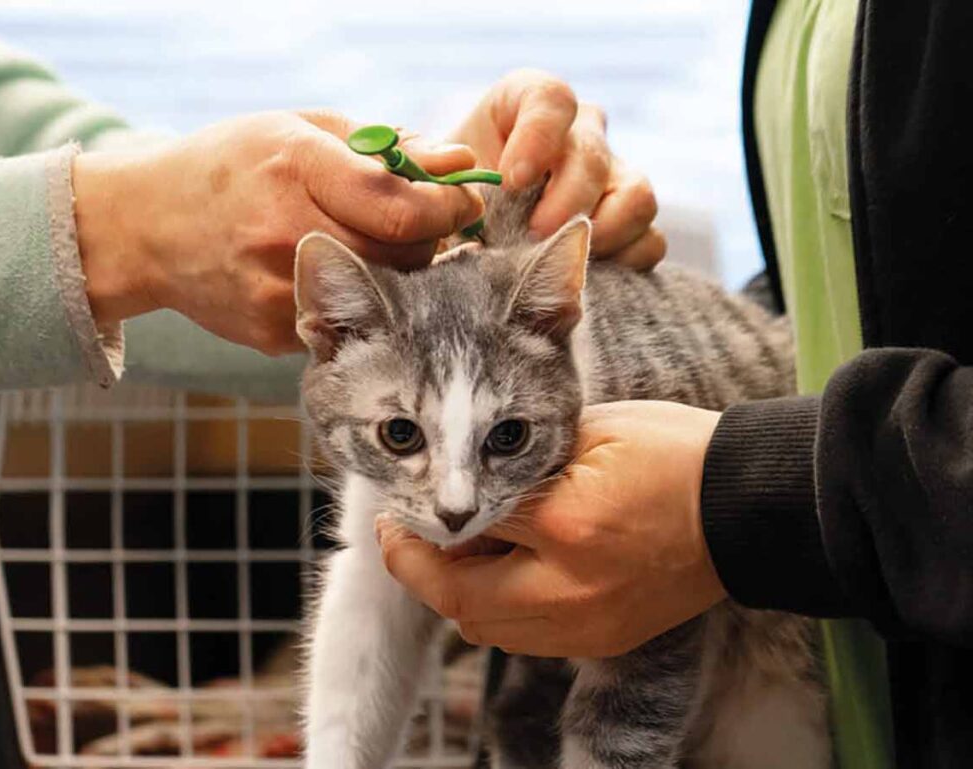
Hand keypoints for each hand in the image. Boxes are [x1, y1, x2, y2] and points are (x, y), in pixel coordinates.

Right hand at [72, 110, 482, 354]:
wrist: (147, 226)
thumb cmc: (232, 166)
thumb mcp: (299, 129)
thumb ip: (381, 146)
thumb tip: (454, 162)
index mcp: (294, 168)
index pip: (402, 206)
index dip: (449, 207)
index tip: (465, 199)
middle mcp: (286, 233)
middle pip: (402, 254)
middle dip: (433, 238)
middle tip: (432, 222)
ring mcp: (279, 291)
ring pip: (384, 291)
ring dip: (403, 269)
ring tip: (383, 242)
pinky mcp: (275, 331)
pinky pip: (349, 317)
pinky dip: (363, 298)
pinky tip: (342, 274)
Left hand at [378, 401, 724, 657]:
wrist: (744, 508)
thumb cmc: (673, 454)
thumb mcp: (592, 433)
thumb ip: (524, 461)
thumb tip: (467, 483)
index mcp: (566, 523)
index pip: (465, 525)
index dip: (421, 515)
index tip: (401, 505)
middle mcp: (570, 587)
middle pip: (458, 598)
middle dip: (416, 567)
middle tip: (404, 535)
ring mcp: (588, 623)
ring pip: (485, 629)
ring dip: (454, 593)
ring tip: (453, 552)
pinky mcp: (604, 639)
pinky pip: (524, 639)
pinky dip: (496, 612)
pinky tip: (500, 575)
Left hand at [451, 69, 664, 268]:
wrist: (459, 248)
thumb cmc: (444, 208)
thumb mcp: (430, 184)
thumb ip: (436, 173)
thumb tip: (460, 175)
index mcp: (526, 107)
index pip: (551, 100)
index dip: (539, 135)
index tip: (512, 178)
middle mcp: (578, 135)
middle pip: (592, 155)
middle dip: (564, 201)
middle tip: (533, 236)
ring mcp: (611, 180)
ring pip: (636, 196)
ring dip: (602, 234)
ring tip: (562, 262)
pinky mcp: (628, 228)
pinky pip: (649, 242)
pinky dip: (623, 264)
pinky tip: (584, 278)